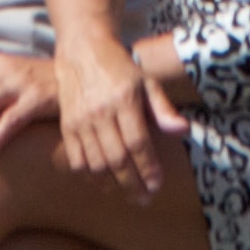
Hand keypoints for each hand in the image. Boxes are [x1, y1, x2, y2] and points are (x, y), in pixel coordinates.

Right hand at [55, 32, 184, 196]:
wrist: (83, 51)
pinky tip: (104, 181)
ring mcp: (81, 119)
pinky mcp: (67, 125)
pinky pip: (76, 160)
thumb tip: (183, 130)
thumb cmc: (121, 68)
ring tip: (127, 194)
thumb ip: (163, 109)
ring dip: (112, 184)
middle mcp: (101, 111)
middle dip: (132, 184)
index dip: (148, 167)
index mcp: (125, 99)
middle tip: (144, 199)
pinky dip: (90, 176)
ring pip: (96, 164)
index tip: (156, 185)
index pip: (138, 143)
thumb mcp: (147, 82)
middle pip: (117, 158)